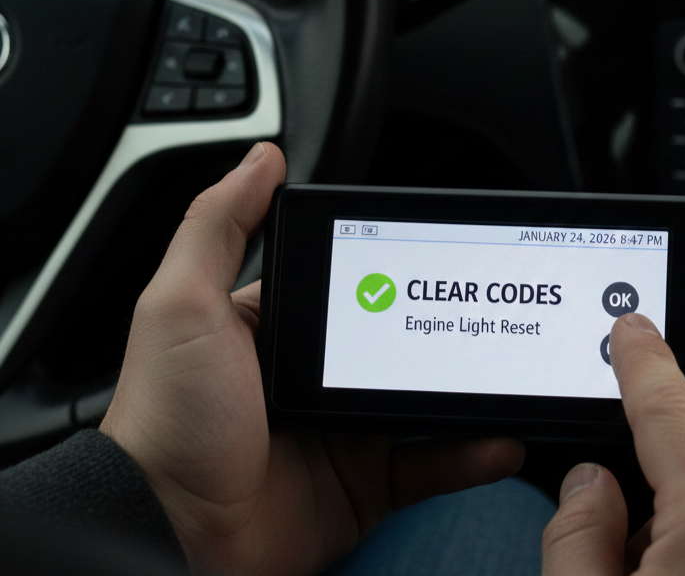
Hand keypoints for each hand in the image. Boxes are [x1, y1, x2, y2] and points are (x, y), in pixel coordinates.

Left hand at [100, 142, 523, 575]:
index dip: (394, 274)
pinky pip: (430, 465)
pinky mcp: (364, 486)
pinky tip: (496, 439)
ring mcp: (342, 435)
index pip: (350, 289)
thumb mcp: (184, 305)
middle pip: (396, 346)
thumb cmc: (167, 420)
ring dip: (468, 392)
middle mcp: (315, 381)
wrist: (173, 535)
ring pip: (423, 404)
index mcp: (279, 333)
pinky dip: (468, 455)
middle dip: (443, 332)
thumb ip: (220, 227)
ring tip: (507, 374)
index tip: (441, 257)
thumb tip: (262, 159)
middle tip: (491, 314)